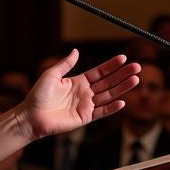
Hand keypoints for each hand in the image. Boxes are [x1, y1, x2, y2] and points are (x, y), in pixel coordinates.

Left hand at [15, 49, 139, 139]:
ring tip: (135, 80)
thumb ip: (65, 64)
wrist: (31, 116)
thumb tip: (76, 51)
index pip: (100, 72)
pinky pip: (102, 112)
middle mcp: (85, 93)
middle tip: (137, 67)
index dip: (112, 65)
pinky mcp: (85, 118)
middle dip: (123, 74)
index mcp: (78, 81)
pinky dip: (112, 108)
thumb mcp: (51, 74)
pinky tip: (122, 101)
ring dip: (122, 88)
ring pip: (109, 95)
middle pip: (108, 82)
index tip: (124, 58)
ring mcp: (86, 105)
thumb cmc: (38, 95)